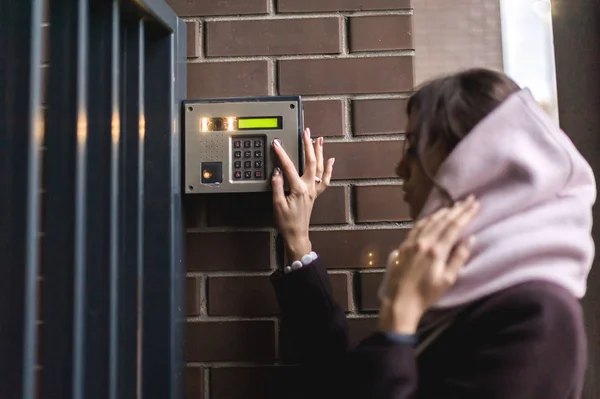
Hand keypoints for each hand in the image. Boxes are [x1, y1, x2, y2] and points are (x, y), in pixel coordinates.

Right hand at [271, 127, 334, 260]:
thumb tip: (277, 171)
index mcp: (298, 189)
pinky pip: (325, 179)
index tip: (277, 144)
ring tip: (319, 139)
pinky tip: (330, 159)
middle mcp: (309, 187)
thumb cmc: (287, 222)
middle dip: (308, 145)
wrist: (296, 234)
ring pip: (319, 167)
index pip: (289, 167)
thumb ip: (277, 186)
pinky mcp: (315, 194)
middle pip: (310, 161)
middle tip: (306, 132)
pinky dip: (329, 169)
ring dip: (320, 152)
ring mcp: (314, 190)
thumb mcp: (277, 204)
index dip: (282, 154)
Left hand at [378, 196, 479, 333]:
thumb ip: (459, 258)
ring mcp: (412, 242)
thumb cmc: (427, 294)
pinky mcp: (403, 245)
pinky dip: (427, 218)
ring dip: (443, 211)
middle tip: (469, 199)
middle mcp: (424, 242)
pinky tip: (432, 216)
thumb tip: (471, 239)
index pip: (454, 226)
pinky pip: (417, 226)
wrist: (400, 301)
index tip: (476, 204)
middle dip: (458, 208)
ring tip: (454, 205)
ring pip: (429, 221)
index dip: (466, 214)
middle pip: (443, 220)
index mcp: (437, 250)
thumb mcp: (448, 279)